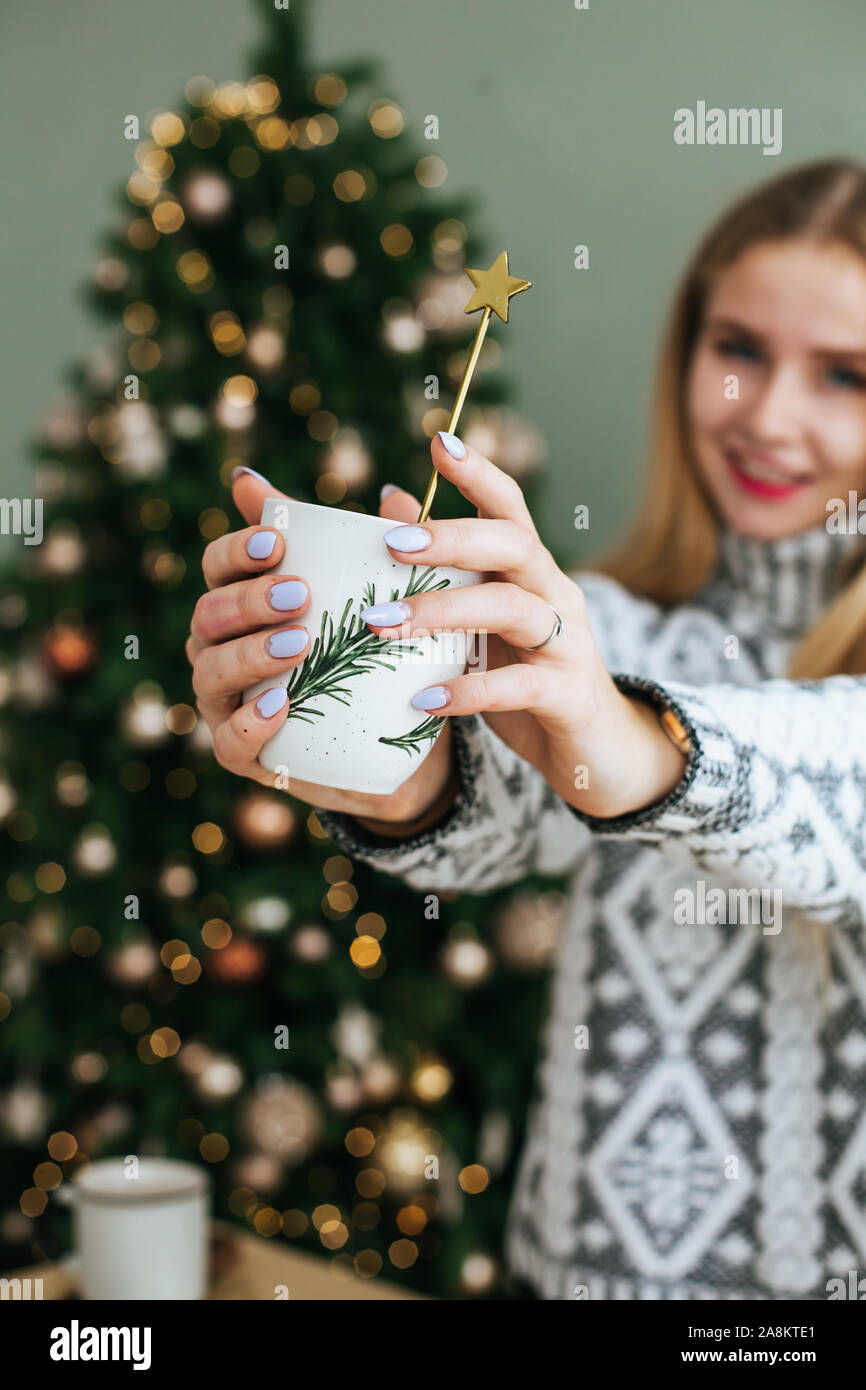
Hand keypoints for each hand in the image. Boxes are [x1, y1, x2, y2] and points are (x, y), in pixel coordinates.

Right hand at [185, 467, 456, 824]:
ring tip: (300, 642)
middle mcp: (218, 648)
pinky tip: (280, 704)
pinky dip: (248, 720)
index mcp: (240, 601)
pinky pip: (228, 740)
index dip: (238, 550)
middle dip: (249, 600)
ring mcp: (224, 702)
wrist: (392, 742)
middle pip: (208, 614)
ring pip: (210, 671)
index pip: (218, 566)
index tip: (281, 542)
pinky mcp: (241, 753)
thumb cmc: (372, 657)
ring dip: (251, 653)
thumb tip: (395, 496)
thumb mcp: (379, 605)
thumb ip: (380, 558)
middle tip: (300, 594)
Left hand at [360, 432, 687, 818]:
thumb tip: (390, 502)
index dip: (480, 473)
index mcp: (531, 573)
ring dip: (443, 612)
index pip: (511, 508)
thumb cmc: (526, 681)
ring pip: (512, 608)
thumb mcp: (480, 624)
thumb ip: (442, 569)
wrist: (597, 753)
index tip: (439, 441)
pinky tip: (422, 698)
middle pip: (513, 545)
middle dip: (451, 537)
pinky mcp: (569, 697)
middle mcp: (555, 596)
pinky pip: (519, 686)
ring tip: (381, 625)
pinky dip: (468, 690)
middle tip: (391, 545)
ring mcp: (568, 645)